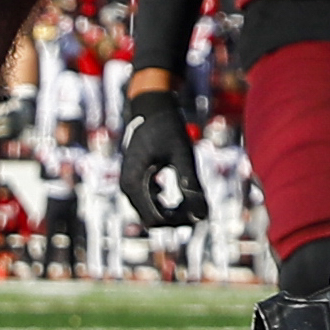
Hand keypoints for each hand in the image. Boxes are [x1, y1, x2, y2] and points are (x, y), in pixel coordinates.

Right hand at [117, 93, 198, 238]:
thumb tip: (203, 215)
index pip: (156, 220)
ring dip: (172, 213)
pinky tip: (180, 196)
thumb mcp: (183, 155)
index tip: (200, 211)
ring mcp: (128, 184)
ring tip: (193, 201)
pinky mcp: (134, 180)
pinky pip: (148, 203)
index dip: (180, 221)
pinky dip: (165, 205)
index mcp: (134, 183)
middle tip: (200, 207)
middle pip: (151, 220)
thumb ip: (192, 185)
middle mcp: (127, 187)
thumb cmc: (168, 128)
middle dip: (177, 219)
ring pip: (150, 213)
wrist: (151, 107)